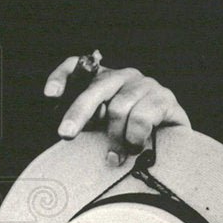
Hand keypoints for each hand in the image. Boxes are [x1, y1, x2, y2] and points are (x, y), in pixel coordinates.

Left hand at [44, 57, 190, 164]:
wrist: (172, 147)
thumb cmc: (129, 138)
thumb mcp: (102, 129)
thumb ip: (88, 122)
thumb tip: (68, 129)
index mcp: (103, 80)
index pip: (77, 66)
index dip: (61, 77)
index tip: (50, 95)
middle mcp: (124, 76)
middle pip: (96, 88)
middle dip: (78, 113)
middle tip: (66, 134)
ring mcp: (146, 85)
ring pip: (118, 108)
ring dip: (114, 138)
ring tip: (115, 156)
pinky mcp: (165, 98)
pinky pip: (141, 117)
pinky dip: (134, 138)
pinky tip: (135, 147)